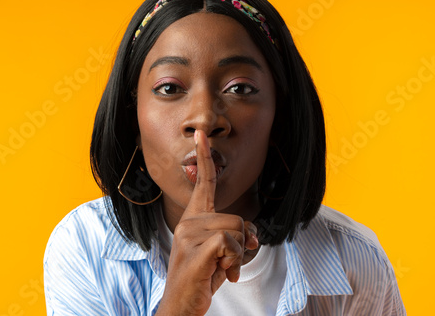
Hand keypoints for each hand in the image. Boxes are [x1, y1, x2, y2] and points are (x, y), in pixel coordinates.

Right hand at [156, 130, 257, 315]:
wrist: (181, 306)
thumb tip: (253, 235)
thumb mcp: (220, 254)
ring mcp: (189, 235)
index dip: (204, 158)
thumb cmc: (201, 278)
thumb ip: (235, 237)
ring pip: (236, 230)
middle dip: (243, 242)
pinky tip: (222, 275)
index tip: (202, 135)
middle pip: (237, 218)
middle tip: (231, 262)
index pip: (202, 183)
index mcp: (193, 219)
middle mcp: (188, 222)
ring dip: (238, 256)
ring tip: (223, 269)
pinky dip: (234, 262)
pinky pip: (230, 244)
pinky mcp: (195, 250)